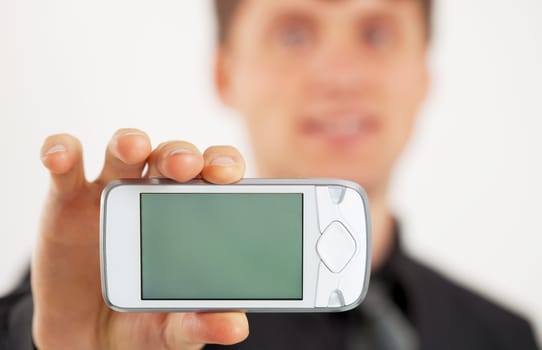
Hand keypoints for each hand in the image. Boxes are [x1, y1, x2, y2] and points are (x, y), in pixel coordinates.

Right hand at [32, 129, 248, 349]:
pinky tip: (61, 156)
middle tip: (186, 165)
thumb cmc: (142, 320)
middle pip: (171, 156)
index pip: (212, 176)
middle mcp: (153, 194)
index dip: (222, 165)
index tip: (228, 175)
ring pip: (122, 150)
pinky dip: (61, 152)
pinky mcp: (67, 200)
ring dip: (129, 141)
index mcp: (189, 215)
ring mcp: (110, 192)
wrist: (87, 337)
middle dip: (179, 153)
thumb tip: (235, 326)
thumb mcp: (173, 328)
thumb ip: (200, 323)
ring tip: (134, 147)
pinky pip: (64, 166)